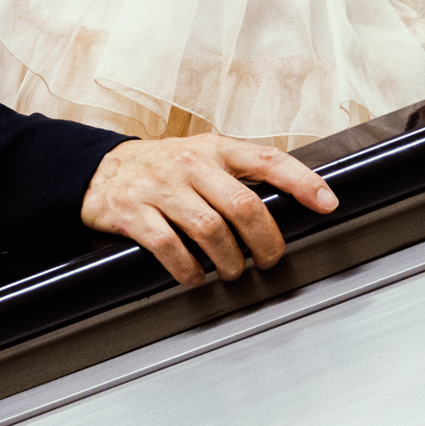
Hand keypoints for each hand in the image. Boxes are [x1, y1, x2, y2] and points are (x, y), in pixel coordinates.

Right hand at [80, 136, 337, 284]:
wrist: (97, 170)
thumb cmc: (161, 169)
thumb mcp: (201, 157)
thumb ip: (237, 175)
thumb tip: (286, 208)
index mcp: (213, 149)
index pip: (266, 159)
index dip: (302, 181)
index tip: (327, 203)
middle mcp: (189, 164)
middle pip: (244, 206)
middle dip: (265, 242)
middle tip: (269, 260)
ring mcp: (160, 187)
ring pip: (211, 231)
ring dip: (229, 262)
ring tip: (231, 272)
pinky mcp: (132, 211)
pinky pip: (170, 248)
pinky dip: (189, 271)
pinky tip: (193, 276)